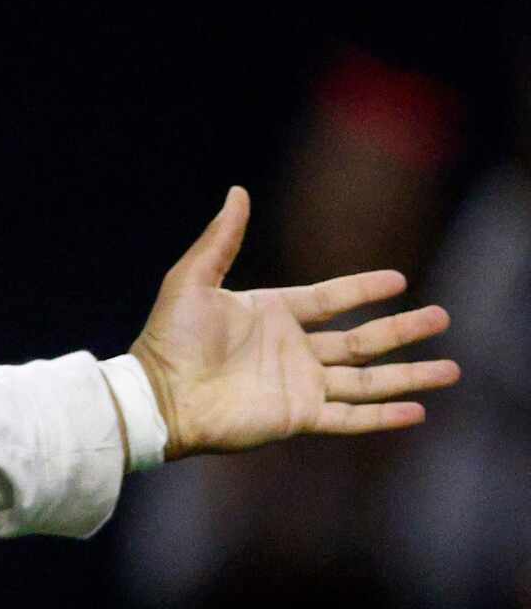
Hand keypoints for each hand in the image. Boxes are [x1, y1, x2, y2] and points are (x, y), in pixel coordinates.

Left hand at [130, 187, 458, 459]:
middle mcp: (292, 350)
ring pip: (367, 380)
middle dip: (403, 330)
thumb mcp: (192, 280)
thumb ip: (221, 239)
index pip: (331, 299)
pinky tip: (418, 412)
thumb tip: (237, 191)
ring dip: (409, 375)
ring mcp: (298, 385)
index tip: (399, 280)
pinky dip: (383, 415)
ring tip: (451, 369)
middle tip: (443, 317)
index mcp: (272, 315)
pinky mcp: (297, 417)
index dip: (364, 290)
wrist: (157, 396)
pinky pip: (350, 417)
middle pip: (362, 340)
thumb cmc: (167, 338)